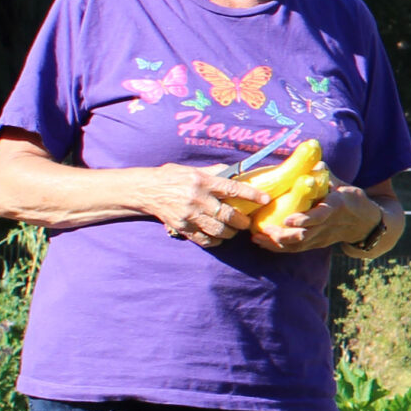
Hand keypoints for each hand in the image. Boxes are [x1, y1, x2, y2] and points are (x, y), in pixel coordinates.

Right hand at [141, 164, 255, 247]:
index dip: (251, 195)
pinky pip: (204, 240)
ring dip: (230, 232)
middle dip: (242, 221)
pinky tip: (218, 237)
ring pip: (218, 230)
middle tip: (247, 222)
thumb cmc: (172, 177)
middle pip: (228, 215)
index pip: (232, 189)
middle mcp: (197, 199)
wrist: (145, 190)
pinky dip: (215, 241)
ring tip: (233, 229)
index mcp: (202, 181)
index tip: (265, 199)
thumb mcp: (194, 170)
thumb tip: (239, 173)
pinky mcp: (181, 228)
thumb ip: (216, 172)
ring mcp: (189, 215)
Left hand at [250, 184, 383, 255]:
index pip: (320, 216)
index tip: (288, 220)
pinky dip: (278, 247)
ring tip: (256, 237)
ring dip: (276, 243)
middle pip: (304, 236)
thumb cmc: (351, 199)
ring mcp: (321, 237)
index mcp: (336, 208)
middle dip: (283, 235)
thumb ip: (326, 174)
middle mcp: (328, 226)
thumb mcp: (343, 185)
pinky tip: (261, 242)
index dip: (304, 220)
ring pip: (297, 245)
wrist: (366, 224)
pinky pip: (295, 249)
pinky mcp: (316, 244)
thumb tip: (314, 160)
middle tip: (264, 229)